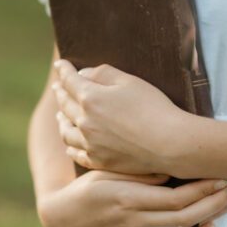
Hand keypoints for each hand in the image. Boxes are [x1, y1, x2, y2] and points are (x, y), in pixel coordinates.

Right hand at [37, 169, 226, 226]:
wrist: (65, 218)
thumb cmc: (87, 186)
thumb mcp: (109, 171)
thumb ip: (140, 172)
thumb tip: (172, 167)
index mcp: (128, 199)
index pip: (174, 198)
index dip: (201, 189)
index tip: (221, 177)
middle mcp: (134, 221)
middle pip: (183, 215)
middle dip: (213, 203)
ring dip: (208, 217)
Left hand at [52, 60, 186, 174]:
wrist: (168, 144)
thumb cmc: (153, 107)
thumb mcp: (130, 81)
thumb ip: (103, 74)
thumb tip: (82, 74)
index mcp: (91, 99)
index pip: (70, 81)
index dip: (64, 71)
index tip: (60, 64)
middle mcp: (85, 122)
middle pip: (65, 105)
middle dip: (61, 92)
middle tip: (58, 86)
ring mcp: (90, 144)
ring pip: (66, 131)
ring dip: (61, 120)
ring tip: (59, 114)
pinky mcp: (99, 162)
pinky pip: (76, 154)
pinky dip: (70, 146)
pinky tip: (70, 144)